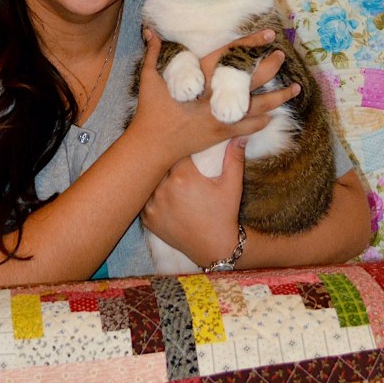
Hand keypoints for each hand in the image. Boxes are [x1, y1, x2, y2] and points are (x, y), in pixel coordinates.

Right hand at [130, 30, 299, 165]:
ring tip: (295, 88)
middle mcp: (215, 96)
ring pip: (257, 105)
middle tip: (282, 55)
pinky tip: (273, 114)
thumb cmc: (150, 110)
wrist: (154, 144)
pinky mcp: (222, 133)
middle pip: (250, 78)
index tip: (268, 35)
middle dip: (269, 66)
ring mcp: (221, 116)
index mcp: (200, 78)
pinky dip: (262, 120)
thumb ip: (153, 53)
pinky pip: (249, 126)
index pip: (231, 55)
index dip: (251, 43)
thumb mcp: (148, 78)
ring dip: (278, 96)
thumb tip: (150, 31)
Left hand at [142, 138, 246, 266]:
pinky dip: (149, 195)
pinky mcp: (148, 219)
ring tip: (158, 173)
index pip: (173, 152)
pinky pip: (144, 199)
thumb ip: (233, 157)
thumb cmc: (225, 214)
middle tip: (168, 157)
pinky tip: (157, 193)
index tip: (179, 146)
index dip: (176, 147)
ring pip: (148, 181)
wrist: (215, 247)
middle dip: (163, 161)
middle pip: (158, 165)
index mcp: (183, 176)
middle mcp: (163, 189)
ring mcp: (153, 205)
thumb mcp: (232, 185)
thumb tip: (240, 135)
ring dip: (154, 177)